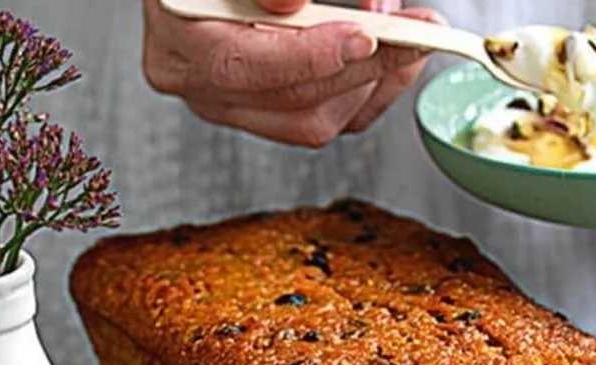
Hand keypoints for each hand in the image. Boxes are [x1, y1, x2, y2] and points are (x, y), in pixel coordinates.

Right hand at [141, 0, 442, 147]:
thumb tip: (289, 2)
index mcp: (179, 43)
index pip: (239, 67)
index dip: (308, 56)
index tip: (363, 36)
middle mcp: (201, 86)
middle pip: (294, 100)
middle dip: (365, 65)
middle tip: (417, 31)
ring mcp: (237, 107)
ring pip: (318, 121)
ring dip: (375, 79)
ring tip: (410, 33)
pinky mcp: (271, 114)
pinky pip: (332, 120)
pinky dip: (372, 91)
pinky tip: (396, 58)